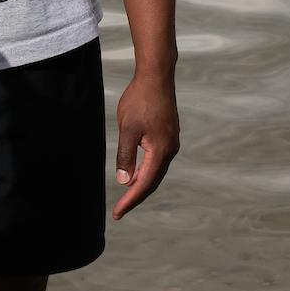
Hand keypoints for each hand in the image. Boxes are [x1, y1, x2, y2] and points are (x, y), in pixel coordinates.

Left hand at [112, 70, 179, 219]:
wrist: (157, 76)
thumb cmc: (140, 100)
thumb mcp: (128, 129)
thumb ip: (126, 155)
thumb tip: (124, 181)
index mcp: (160, 151)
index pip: (144, 184)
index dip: (130, 200)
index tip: (117, 214)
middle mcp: (170, 150)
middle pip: (152, 181)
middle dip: (135, 196)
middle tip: (119, 211)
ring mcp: (171, 142)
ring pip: (155, 171)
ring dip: (141, 183)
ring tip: (125, 195)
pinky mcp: (168, 135)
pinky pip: (157, 160)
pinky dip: (146, 170)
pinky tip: (135, 171)